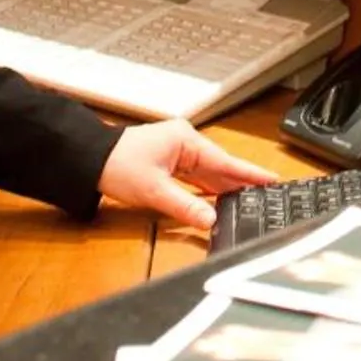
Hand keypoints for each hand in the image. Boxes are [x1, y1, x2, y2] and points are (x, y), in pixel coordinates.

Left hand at [99, 120, 277, 232]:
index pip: (225, 161)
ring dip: (222, 188)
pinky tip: (217, 201)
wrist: (87, 159)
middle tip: (265, 196)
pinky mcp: (168, 162)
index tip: (272, 179)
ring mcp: (176, 151)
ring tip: (247, 201)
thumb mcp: (155, 190)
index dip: (249, 173)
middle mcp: (185, 142)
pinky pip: (194, 177)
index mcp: (186, 140)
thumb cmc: (117, 164)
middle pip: (219, 168)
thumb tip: (211, 220)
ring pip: (207, 174)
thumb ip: (186, 206)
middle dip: (239, 183)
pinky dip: (205, 190)